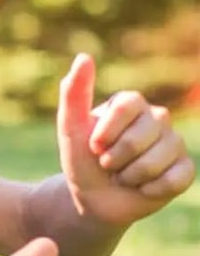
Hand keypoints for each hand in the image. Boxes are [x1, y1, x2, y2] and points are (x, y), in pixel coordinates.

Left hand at [57, 54, 194, 228]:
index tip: (93, 145)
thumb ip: (74, 92)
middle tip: (107, 164)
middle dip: (114, 159)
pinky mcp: (185, 169)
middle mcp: (157, 118)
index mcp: (131, 103)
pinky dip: (150, 189)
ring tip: (122, 175)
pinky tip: (141, 188)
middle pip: (139, 139)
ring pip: (156, 161)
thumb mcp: (70, 127)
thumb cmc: (81, 159)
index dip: (106, 133)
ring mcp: (174, 143)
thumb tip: (84, 57)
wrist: (92, 197)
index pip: (127, 107)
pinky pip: (174, 179)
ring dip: (130, 176)